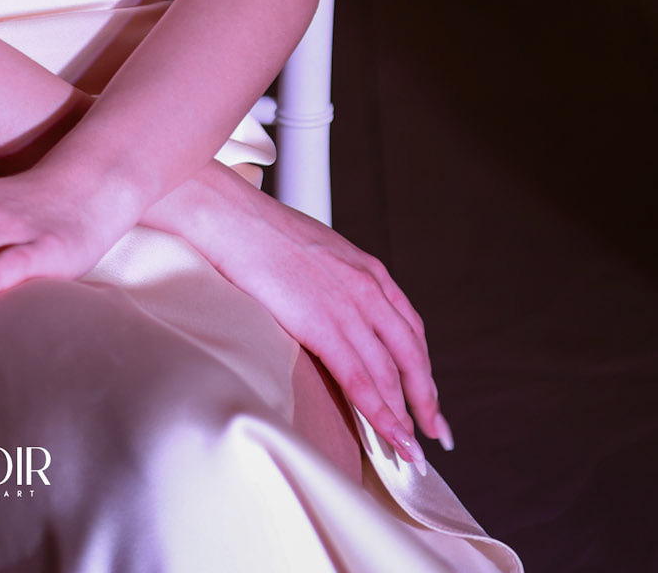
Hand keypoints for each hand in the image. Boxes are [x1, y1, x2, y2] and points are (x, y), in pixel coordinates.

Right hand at [142, 164, 448, 469]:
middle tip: (434, 433)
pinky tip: (390, 436)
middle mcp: (368, 289)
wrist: (232, 217)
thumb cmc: (262, 233)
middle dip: (425, 400)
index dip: (423, 368)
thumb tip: (335, 307)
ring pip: (390, 374)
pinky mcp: (323, 325)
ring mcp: (348, 307)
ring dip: (405, 417)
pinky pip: (360, 380)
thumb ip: (337, 281)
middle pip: (411, 356)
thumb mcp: (319, 252)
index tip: (428, 396)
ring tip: (412, 450)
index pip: (410, 329)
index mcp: (369, 270)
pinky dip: (380, 414)